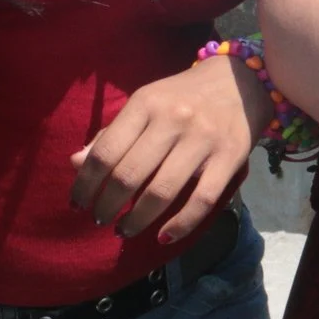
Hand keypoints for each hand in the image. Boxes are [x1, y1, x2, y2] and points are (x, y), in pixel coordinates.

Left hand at [69, 52, 262, 244]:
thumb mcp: (145, 103)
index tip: (77, 203)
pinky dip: (181, 225)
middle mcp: (173, 119)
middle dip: (107, 206)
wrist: (241, 81)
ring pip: (161, 192)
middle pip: (129, 175)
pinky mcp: (230, 158)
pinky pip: (202, 201)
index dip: (85, 183)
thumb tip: (76, 163)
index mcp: (146, 103)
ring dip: (137, 221)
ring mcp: (203, 139)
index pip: (106, 151)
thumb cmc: (182, 97)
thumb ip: (112, 133)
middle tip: (100, 219)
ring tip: (124, 230)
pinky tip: (164, 237)